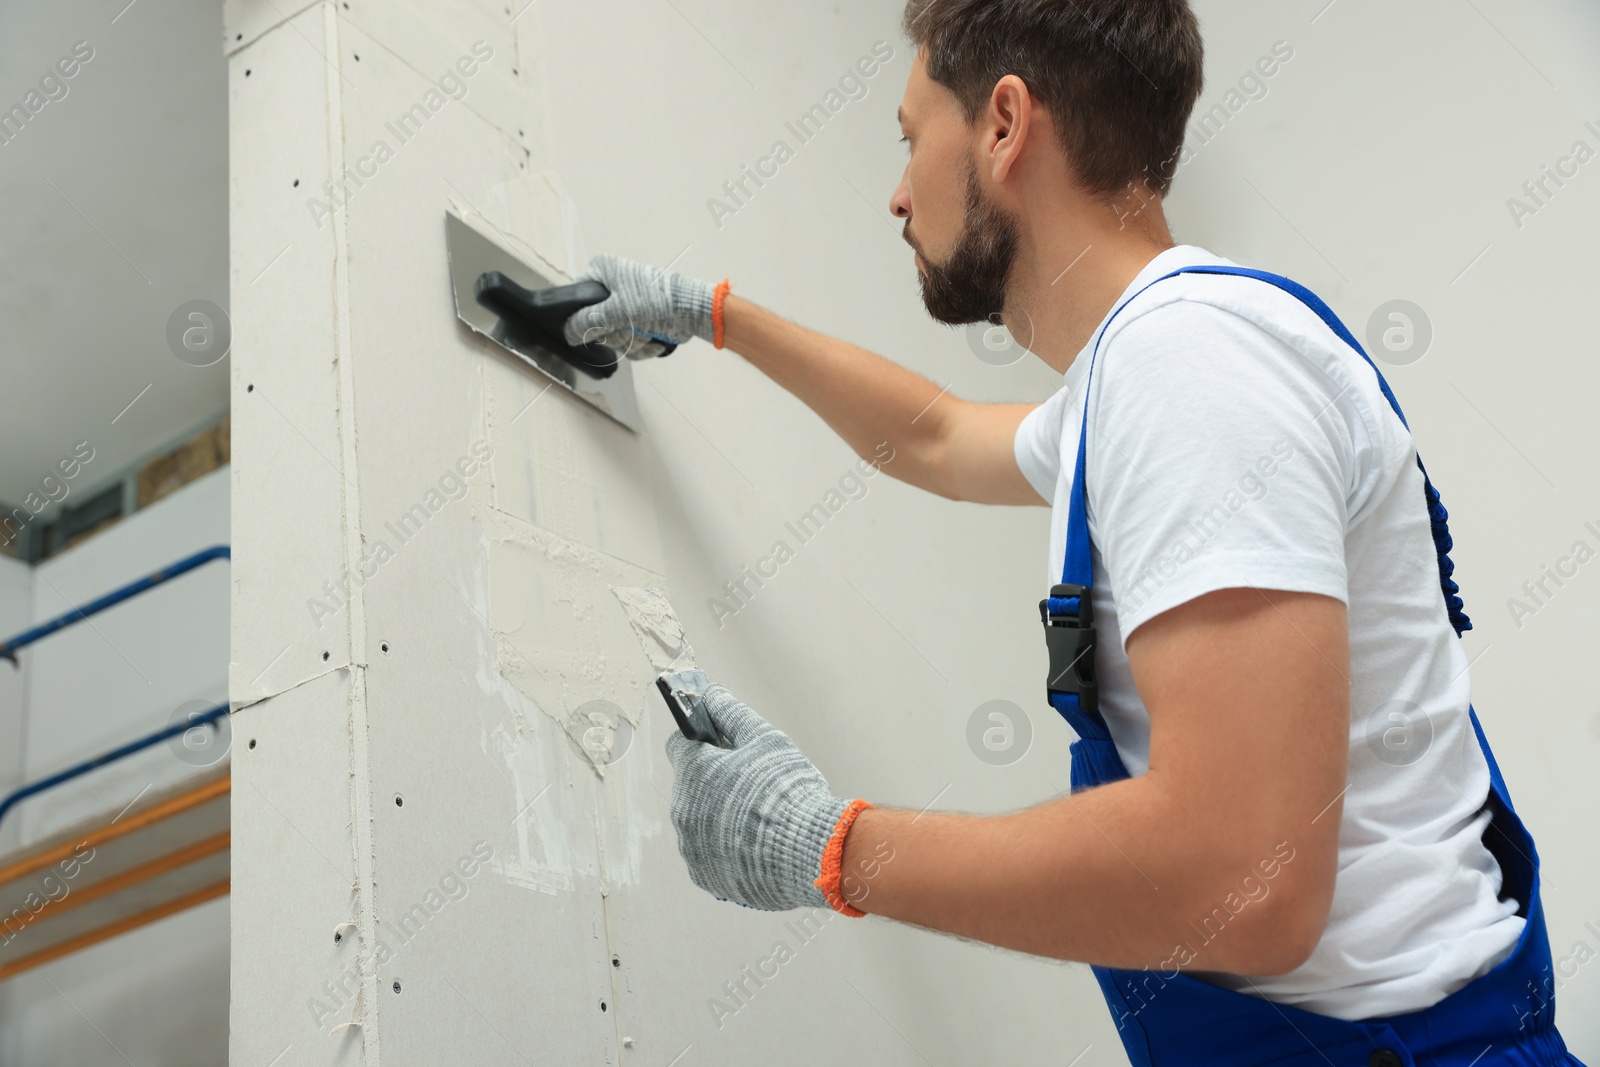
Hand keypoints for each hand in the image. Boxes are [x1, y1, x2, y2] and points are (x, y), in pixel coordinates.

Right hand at [562, 254, 715, 359]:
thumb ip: (589, 322)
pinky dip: (642, 346)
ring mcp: (625, 307)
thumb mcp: (617, 310)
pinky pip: (628, 344)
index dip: (583, 317)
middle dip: (617, 333)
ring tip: (648, 330)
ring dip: (632, 341)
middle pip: (596, 324)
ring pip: (614, 338)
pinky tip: (655, 338)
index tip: (596, 326)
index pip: (577, 298)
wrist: (693, 311)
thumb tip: (567, 332)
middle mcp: (611, 287)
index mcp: (602, 273)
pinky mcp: (638, 322)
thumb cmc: (658, 300)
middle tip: (631, 325)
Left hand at [664, 683, 869, 912]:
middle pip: (691, 786)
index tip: (722, 745)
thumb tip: (710, 693)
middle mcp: (683, 809)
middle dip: (715, 781)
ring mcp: (691, 846)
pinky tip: (755, 845)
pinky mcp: (704, 875)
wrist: (811, 851)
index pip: (679, 744)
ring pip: (699, 822)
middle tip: (753, 785)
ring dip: (719, 816)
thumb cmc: (788, 790)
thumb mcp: (765, 739)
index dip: (702, 741)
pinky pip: (709, 854)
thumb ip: (732, 713)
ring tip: (759, 819)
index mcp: (693, 771)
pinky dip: (726, 848)